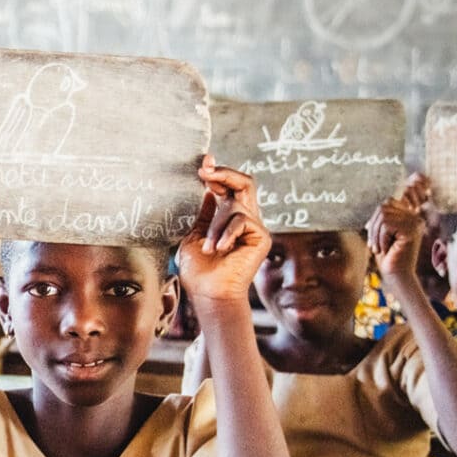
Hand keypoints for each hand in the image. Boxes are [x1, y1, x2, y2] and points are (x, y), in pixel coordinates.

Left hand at [177, 155, 269, 303]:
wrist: (209, 294)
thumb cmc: (198, 270)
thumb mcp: (195, 235)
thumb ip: (204, 213)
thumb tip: (208, 189)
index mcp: (227, 217)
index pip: (228, 187)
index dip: (218, 172)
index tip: (204, 162)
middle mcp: (244, 219)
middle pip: (244, 183)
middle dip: (224, 173)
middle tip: (205, 169)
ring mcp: (254, 228)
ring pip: (235, 206)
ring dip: (215, 226)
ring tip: (208, 248)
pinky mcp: (261, 237)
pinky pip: (242, 220)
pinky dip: (226, 234)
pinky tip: (219, 250)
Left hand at [366, 173, 428, 286]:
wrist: (396, 275)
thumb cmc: (388, 256)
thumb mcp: (382, 233)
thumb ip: (383, 218)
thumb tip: (382, 203)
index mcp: (409, 215)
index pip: (387, 203)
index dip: (375, 218)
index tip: (371, 234)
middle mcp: (415, 217)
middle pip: (384, 207)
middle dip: (373, 227)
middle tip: (373, 245)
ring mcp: (415, 222)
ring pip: (383, 216)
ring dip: (375, 235)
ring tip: (378, 249)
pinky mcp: (412, 230)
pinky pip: (387, 226)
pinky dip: (381, 239)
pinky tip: (386, 250)